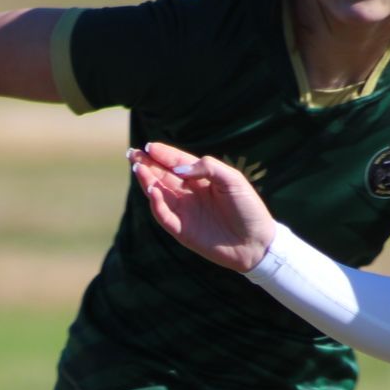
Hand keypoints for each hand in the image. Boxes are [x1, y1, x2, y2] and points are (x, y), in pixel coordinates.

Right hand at [129, 142, 278, 273]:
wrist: (256, 243)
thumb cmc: (248, 208)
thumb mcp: (233, 180)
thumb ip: (207, 168)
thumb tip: (178, 168)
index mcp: (202, 179)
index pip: (177, 162)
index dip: (163, 154)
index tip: (149, 146)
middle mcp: (190, 194)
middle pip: (162, 176)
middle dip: (147, 165)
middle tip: (132, 154)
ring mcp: (185, 212)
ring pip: (159, 194)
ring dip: (147, 181)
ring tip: (139, 168)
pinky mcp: (182, 231)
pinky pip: (164, 216)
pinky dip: (156, 204)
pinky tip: (153, 191)